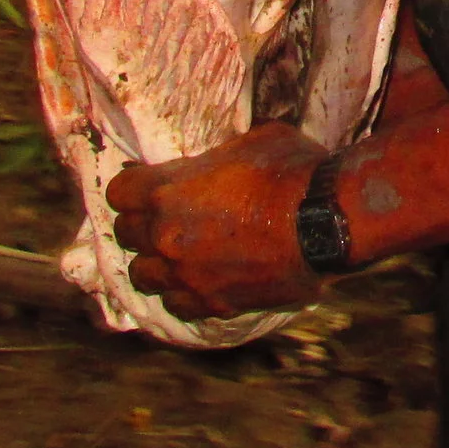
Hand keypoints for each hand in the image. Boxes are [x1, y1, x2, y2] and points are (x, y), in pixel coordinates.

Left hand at [105, 122, 328, 320]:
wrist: (330, 221)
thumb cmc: (295, 171)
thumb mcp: (252, 141)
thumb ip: (217, 156)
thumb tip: (215, 162)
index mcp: (166, 191)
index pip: (118, 192)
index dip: (134, 187)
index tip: (149, 186)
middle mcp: (165, 237)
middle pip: (126, 235)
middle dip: (143, 225)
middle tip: (168, 218)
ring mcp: (186, 275)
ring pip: (143, 276)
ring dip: (156, 263)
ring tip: (178, 255)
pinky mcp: (213, 303)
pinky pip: (178, 306)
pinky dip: (183, 294)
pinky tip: (200, 282)